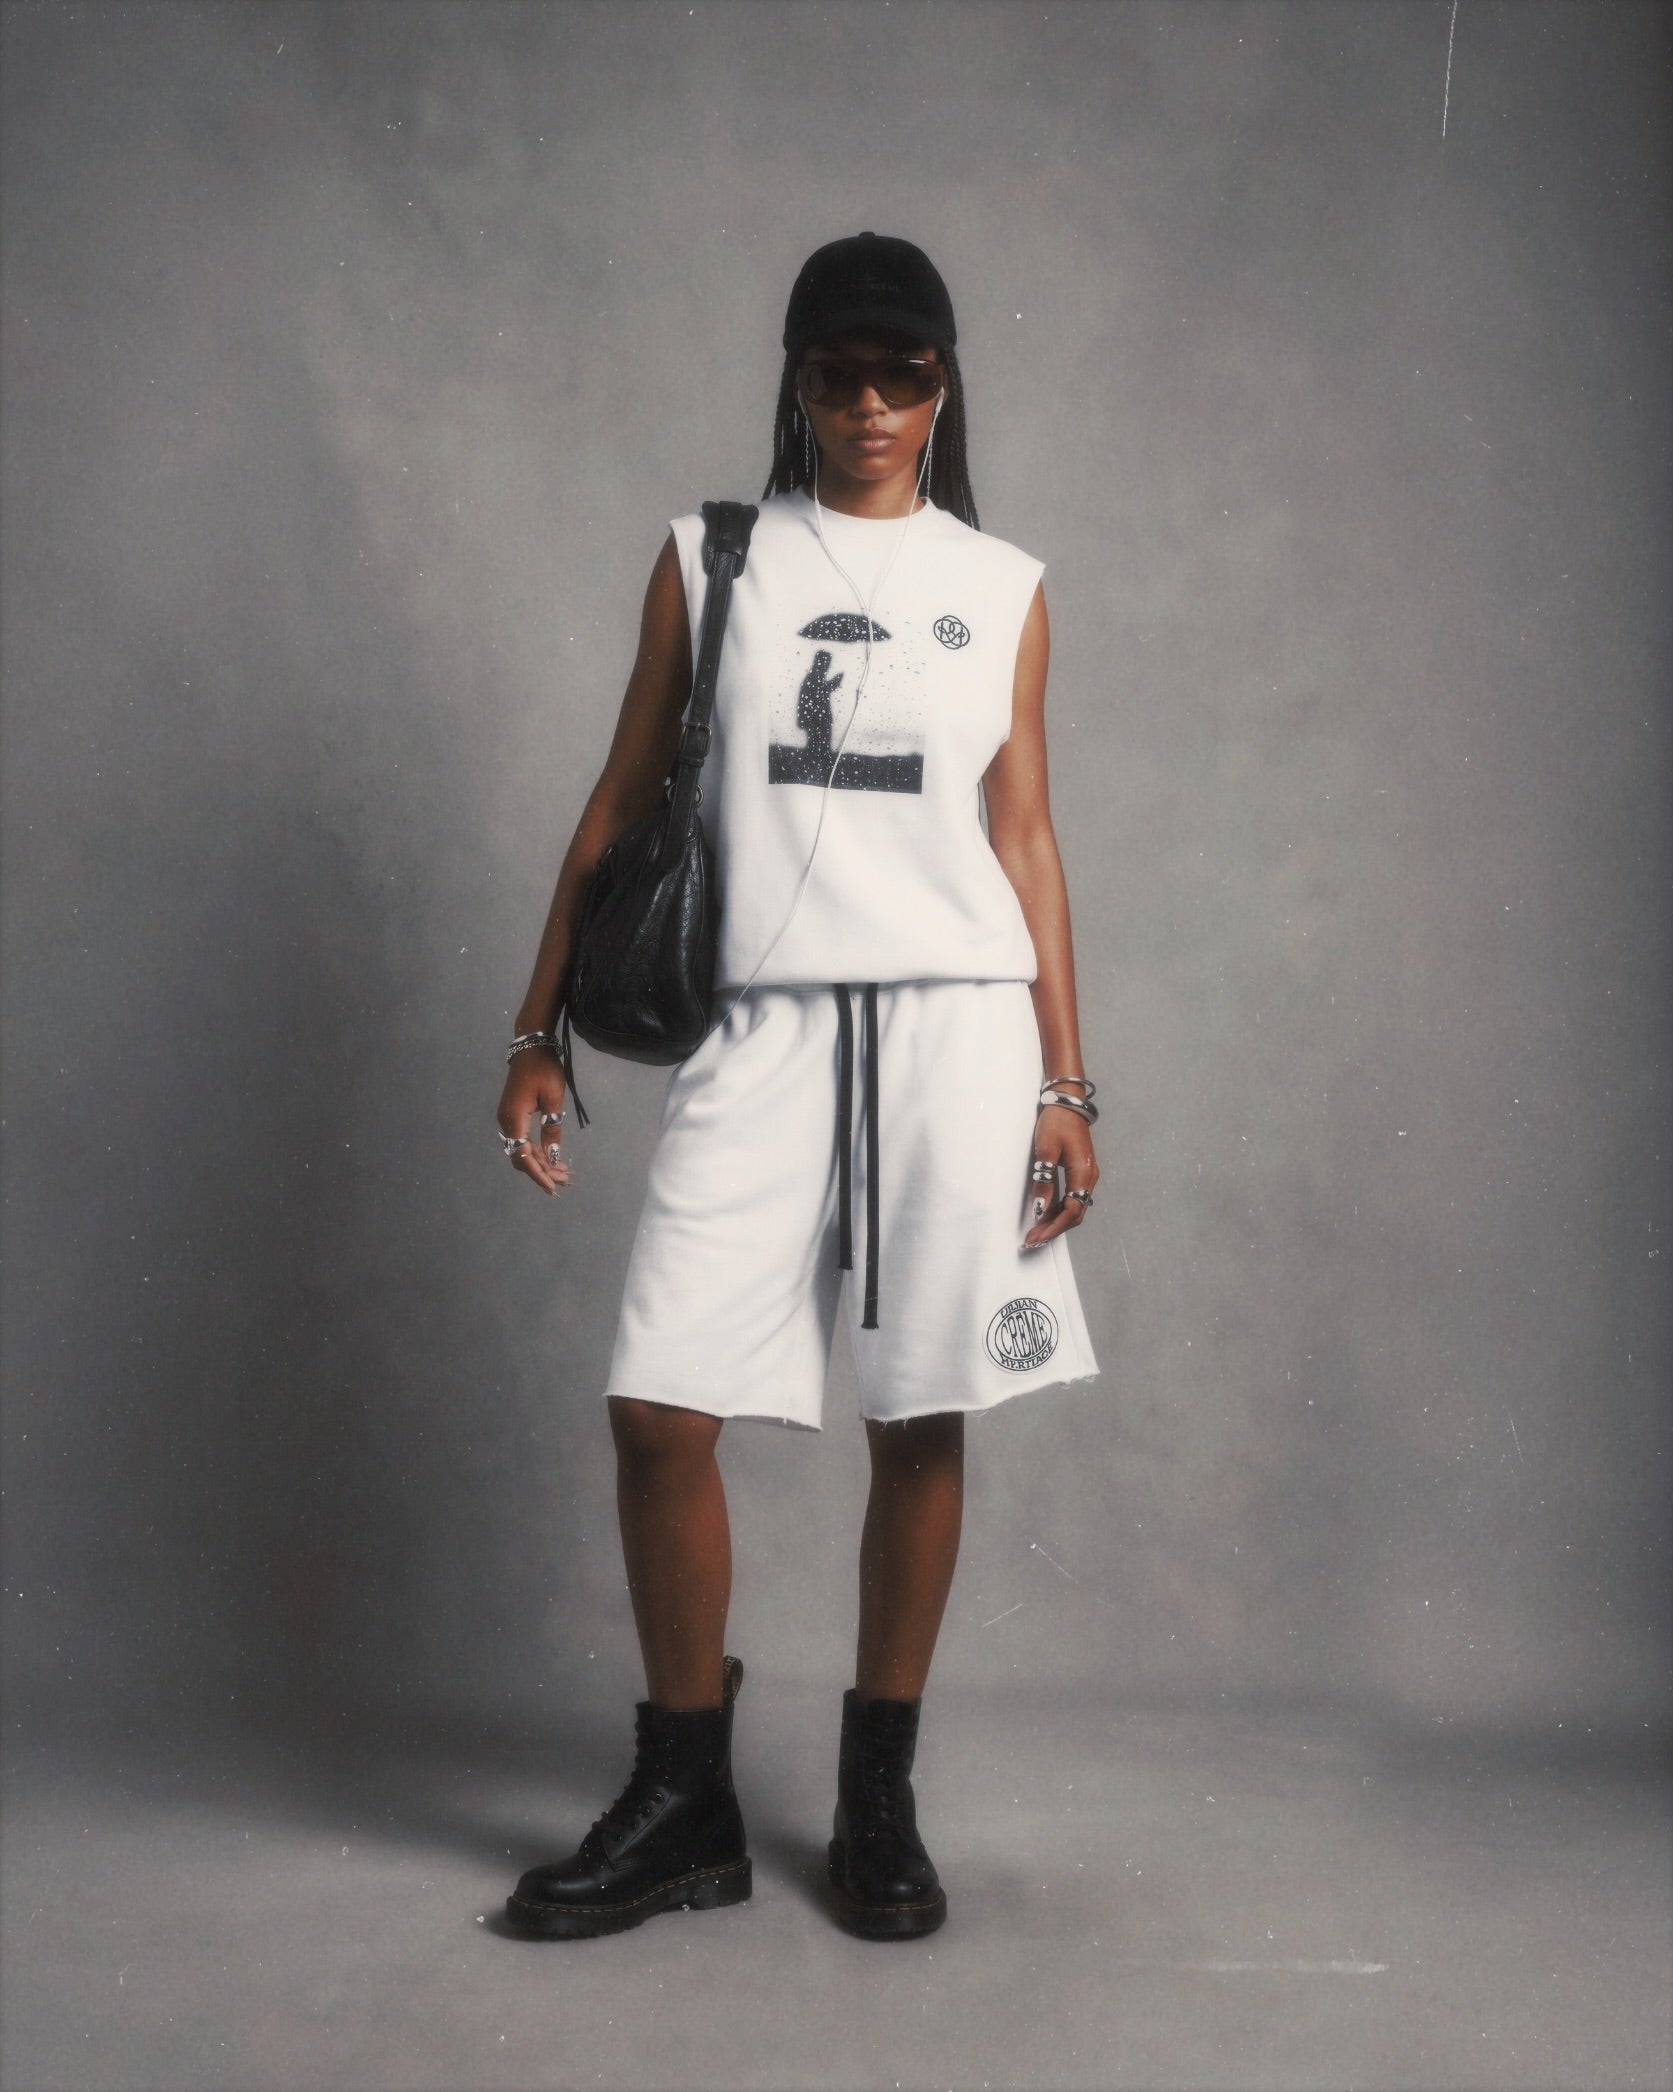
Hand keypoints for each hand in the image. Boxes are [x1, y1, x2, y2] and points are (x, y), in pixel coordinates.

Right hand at [496, 1045, 571, 1196]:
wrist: (531, 1048)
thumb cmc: (544, 1070)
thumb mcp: (554, 1099)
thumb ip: (552, 1129)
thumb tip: (553, 1156)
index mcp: (514, 1119)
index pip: (523, 1156)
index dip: (537, 1174)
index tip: (552, 1187)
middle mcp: (507, 1123)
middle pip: (522, 1157)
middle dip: (543, 1171)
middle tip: (566, 1182)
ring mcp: (508, 1120)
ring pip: (523, 1150)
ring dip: (541, 1163)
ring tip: (563, 1173)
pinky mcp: (513, 1117)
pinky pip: (523, 1141)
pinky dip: (538, 1152)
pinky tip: (553, 1158)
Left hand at [1023, 1104, 1097, 1247]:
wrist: (1067, 1102)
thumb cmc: (1057, 1123)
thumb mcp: (1046, 1151)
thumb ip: (1044, 1181)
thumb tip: (1042, 1209)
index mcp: (1083, 1174)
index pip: (1071, 1212)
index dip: (1054, 1227)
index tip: (1037, 1237)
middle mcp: (1089, 1178)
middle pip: (1075, 1214)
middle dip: (1054, 1229)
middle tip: (1033, 1239)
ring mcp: (1086, 1175)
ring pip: (1074, 1207)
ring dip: (1056, 1221)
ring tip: (1036, 1231)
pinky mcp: (1080, 1172)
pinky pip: (1072, 1197)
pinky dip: (1059, 1209)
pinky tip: (1045, 1214)